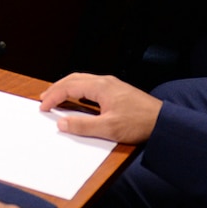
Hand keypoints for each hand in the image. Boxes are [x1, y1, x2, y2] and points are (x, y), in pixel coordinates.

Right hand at [38, 73, 161, 143]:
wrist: (163, 122)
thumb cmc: (140, 123)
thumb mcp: (109, 128)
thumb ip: (83, 126)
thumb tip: (62, 123)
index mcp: (101, 87)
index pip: (69, 87)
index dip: (53, 96)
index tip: (43, 106)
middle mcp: (106, 82)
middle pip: (74, 79)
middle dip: (57, 88)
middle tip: (45, 98)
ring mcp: (113, 85)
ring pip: (83, 80)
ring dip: (68, 87)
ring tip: (58, 97)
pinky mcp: (118, 91)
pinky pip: (92, 85)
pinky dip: (79, 90)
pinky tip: (80, 99)